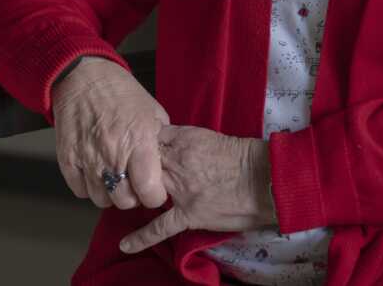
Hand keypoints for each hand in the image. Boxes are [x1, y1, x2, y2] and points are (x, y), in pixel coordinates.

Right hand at [52, 56, 170, 210]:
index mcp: (139, 140)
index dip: (155, 195)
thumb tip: (166, 159)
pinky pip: (81, 191)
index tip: (155, 189)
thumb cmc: (119, 90)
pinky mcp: (68, 160)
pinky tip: (97, 171)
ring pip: (102, 200)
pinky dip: (90, 186)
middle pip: (124, 201)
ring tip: (115, 176)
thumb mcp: (151, 109)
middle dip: (133, 196)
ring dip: (111, 193)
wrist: (83, 76)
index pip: (149, 191)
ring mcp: (88, 159)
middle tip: (134, 183)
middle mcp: (113, 154)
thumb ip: (160, 138)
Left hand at [119, 125, 275, 254]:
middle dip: (131, 165)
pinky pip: (160, 227)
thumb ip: (188, 141)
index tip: (135, 147)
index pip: (153, 138)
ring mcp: (181, 190)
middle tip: (120, 170)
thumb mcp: (212, 138)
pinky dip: (142, 237)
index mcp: (185, 139)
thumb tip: (173, 146)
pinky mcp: (189, 214)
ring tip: (118, 197)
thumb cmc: (244, 156)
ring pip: (146, 189)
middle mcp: (178, 162)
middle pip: (143, 161)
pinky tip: (126, 245)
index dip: (142, 143)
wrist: (263, 178)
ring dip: (133, 192)